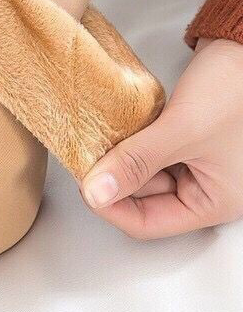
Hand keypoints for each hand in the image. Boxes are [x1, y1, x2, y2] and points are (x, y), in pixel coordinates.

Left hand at [80, 37, 242, 238]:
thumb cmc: (237, 86)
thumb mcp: (183, 129)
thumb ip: (136, 162)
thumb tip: (96, 193)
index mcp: (216, 202)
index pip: (147, 224)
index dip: (111, 207)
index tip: (84, 183)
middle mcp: (207, 189)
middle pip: (141, 200)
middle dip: (112, 179)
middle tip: (86, 156)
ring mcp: (196, 166)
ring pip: (141, 176)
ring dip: (119, 160)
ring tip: (100, 140)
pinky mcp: (185, 142)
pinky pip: (147, 154)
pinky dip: (130, 145)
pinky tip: (116, 131)